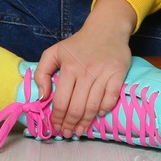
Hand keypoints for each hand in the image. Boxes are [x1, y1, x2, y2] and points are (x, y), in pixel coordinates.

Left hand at [34, 0, 137, 138]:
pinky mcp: (118, 73)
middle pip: (77, 107)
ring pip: (93, 106)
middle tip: (68, 133)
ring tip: (80, 130)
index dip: (58, 118)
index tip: (56, 127)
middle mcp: (86, 72)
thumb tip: (43, 97)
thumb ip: (41, 73)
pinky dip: (105, 109)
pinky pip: (111, 98)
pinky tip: (99, 114)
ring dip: (86, 122)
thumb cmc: (78, 43)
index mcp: (69, 68)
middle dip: (70, 124)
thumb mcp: (54, 52)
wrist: (106, 28)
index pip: (61, 101)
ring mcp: (103, 73)